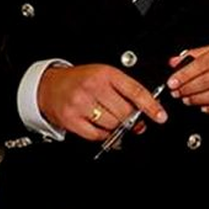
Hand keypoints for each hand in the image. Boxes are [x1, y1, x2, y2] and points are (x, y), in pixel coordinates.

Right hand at [37, 64, 165, 140]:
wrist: (48, 86)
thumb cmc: (80, 80)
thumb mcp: (103, 75)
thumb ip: (124, 89)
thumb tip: (146, 109)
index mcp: (105, 74)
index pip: (135, 90)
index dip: (151, 105)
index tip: (160, 116)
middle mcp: (93, 87)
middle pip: (125, 112)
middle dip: (133, 120)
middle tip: (134, 122)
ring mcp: (81, 104)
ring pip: (112, 124)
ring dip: (117, 127)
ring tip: (112, 120)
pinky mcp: (72, 119)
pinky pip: (97, 135)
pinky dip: (103, 134)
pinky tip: (101, 126)